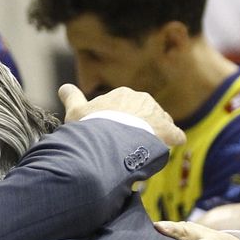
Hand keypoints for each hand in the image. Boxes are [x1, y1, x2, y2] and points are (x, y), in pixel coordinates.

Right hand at [60, 83, 184, 148]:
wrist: (107, 143)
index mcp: (123, 94)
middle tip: (128, 146)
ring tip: (144, 152)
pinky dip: (172, 142)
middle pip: (144, 114)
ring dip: (155, 135)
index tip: (114, 134)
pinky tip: (166, 149)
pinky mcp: (167, 131)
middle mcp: (142, 100)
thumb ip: (72, 98)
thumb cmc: (90, 127)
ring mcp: (156, 115)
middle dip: (140, 127)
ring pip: (160, 124)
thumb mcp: (75, 111)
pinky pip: (176, 135)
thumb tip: (63, 87)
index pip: (126, 105)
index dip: (121, 121)